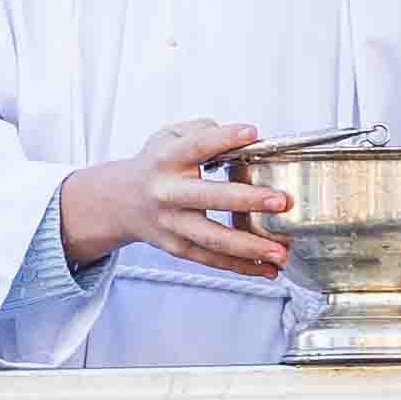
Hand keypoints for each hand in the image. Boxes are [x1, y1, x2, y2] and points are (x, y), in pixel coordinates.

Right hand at [58, 121, 295, 280]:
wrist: (119, 202)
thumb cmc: (155, 165)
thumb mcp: (168, 136)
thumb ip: (202, 130)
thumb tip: (243, 137)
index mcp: (166, 159)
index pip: (196, 145)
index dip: (223, 138)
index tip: (252, 133)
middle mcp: (167, 193)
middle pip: (208, 197)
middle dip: (247, 200)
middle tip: (281, 200)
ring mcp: (171, 224)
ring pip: (212, 238)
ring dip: (250, 247)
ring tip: (281, 251)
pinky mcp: (177, 247)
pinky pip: (211, 259)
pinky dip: (241, 267)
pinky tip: (267, 269)